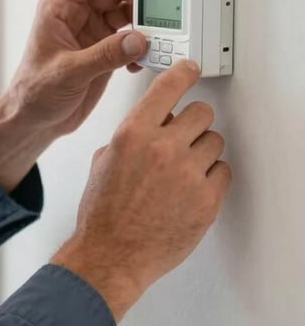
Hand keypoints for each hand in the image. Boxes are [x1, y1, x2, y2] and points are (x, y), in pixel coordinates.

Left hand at [3, 0, 158, 140]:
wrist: (33, 121)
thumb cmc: (33, 93)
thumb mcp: (68, 72)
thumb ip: (104, 55)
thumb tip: (137, 39)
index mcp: (59, 8)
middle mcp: (76, 15)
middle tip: (164, 0)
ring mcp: (90, 32)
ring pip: (125, 13)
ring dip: (144, 22)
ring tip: (159, 32)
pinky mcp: (102, 51)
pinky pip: (129, 37)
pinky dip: (140, 45)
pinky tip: (143, 59)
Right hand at [51, 60, 232, 320]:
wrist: (111, 254)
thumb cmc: (102, 214)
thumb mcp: (103, 162)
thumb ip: (130, 137)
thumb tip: (150, 126)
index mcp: (133, 134)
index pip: (169, 86)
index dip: (184, 74)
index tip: (190, 70)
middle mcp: (162, 148)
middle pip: (201, 113)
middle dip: (192, 124)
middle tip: (182, 138)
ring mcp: (187, 174)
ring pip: (214, 142)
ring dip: (201, 152)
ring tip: (182, 171)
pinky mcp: (206, 199)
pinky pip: (222, 172)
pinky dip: (210, 178)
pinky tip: (190, 188)